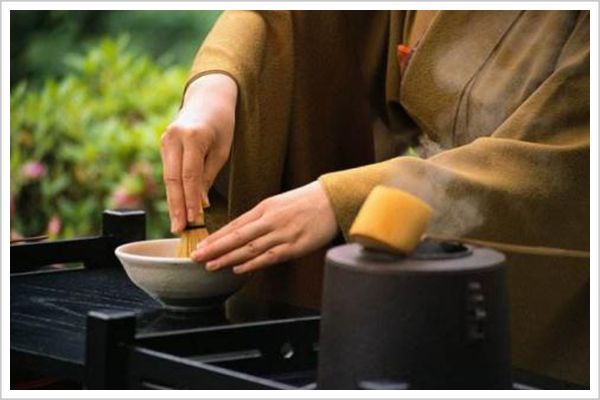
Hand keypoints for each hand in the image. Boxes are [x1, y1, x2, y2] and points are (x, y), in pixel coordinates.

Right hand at [160, 73, 236, 232]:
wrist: (208, 97)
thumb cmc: (222, 124)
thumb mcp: (222, 150)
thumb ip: (208, 176)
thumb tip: (199, 204)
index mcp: (193, 136)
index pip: (189, 175)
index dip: (190, 200)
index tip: (193, 220)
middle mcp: (174, 137)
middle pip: (173, 179)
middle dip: (176, 207)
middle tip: (179, 229)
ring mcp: (165, 140)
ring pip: (168, 178)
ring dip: (172, 202)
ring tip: (177, 224)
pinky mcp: (163, 144)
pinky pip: (168, 172)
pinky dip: (173, 191)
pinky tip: (176, 208)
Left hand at [191, 181, 338, 273]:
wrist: (332, 200)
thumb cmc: (306, 202)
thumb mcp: (279, 203)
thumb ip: (261, 218)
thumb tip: (241, 233)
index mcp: (265, 208)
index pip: (235, 224)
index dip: (216, 237)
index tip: (200, 245)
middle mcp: (270, 220)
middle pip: (237, 236)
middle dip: (214, 248)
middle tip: (196, 257)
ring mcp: (282, 233)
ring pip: (250, 248)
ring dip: (228, 258)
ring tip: (211, 266)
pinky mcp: (295, 246)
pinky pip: (270, 257)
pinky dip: (253, 264)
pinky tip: (239, 269)